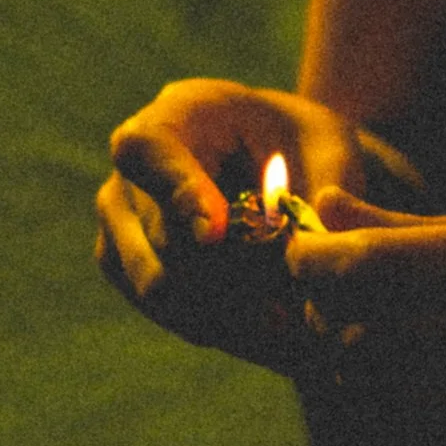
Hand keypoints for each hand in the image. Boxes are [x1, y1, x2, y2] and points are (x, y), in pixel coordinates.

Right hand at [95, 78, 427, 368]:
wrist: (267, 160)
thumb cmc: (297, 142)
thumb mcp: (327, 144)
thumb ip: (328, 180)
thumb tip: (320, 231)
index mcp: (176, 115)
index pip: (151, 150)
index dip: (179, 194)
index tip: (215, 235)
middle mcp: (130, 170)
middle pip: (159, 235)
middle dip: (226, 278)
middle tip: (287, 312)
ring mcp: (117, 223)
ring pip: (158, 285)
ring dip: (225, 312)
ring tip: (286, 325)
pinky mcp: (126, 268)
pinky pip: (165, 310)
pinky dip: (218, 326)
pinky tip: (266, 330)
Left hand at [280, 208, 445, 445]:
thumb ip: (416, 230)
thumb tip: (324, 209)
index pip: (355, 269)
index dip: (310, 266)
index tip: (311, 261)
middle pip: (350, 342)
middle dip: (327, 324)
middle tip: (338, 306)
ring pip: (379, 402)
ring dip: (361, 374)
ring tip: (385, 346)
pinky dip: (404, 420)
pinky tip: (436, 395)